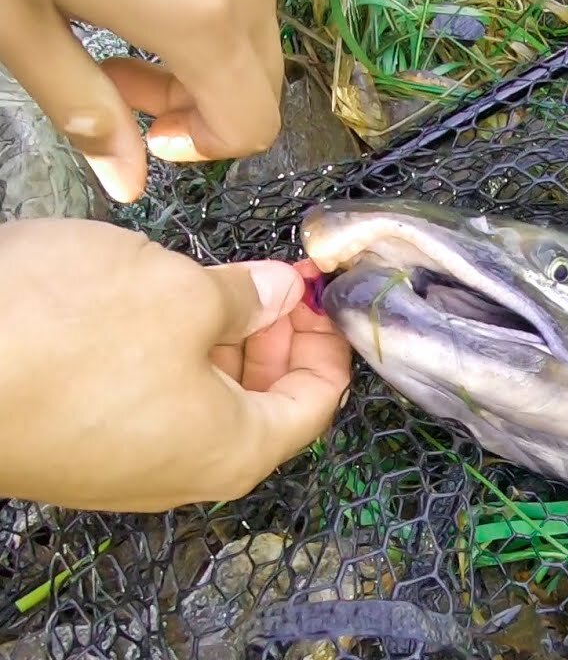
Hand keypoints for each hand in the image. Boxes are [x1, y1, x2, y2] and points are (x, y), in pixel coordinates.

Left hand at [0, 0, 284, 203]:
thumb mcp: (15, 25)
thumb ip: (84, 114)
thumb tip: (129, 183)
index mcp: (201, 15)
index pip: (254, 126)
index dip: (203, 148)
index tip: (140, 127)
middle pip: (264, 82)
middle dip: (202, 103)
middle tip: (117, 74)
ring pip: (257, 33)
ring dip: (204, 54)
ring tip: (118, 20)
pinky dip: (206, 7)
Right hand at [0, 218, 352, 512]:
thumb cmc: (62, 337)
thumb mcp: (178, 293)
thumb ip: (245, 296)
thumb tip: (280, 291)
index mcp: (234, 449)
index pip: (315, 402)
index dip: (326, 339)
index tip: (317, 289)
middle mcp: (183, 472)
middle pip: (260, 403)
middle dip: (271, 334)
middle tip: (265, 275)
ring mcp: (122, 466)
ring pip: (198, 399)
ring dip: (214, 338)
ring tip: (205, 278)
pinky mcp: (73, 447)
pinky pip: (142, 400)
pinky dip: (161, 353)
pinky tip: (144, 304)